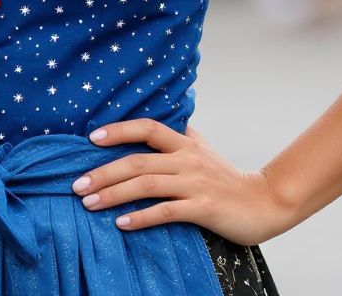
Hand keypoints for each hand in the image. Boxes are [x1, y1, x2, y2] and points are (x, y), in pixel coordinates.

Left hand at [71, 118, 288, 245]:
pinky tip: (121, 223)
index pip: (147, 128)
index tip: (91, 138)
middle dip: (103, 172)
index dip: (118, 130)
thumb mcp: (205, 149)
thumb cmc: (229, 178)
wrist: (264, 203)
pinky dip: (140, 217)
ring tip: (89, 203)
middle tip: (77, 184)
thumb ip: (184, 135)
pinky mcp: (203, 207)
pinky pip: (165, 211)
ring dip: (113, 194)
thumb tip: (168, 118)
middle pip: (137, 160)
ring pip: (146, 184)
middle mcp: (187, 159)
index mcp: (185, 142)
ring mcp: (194, 183)